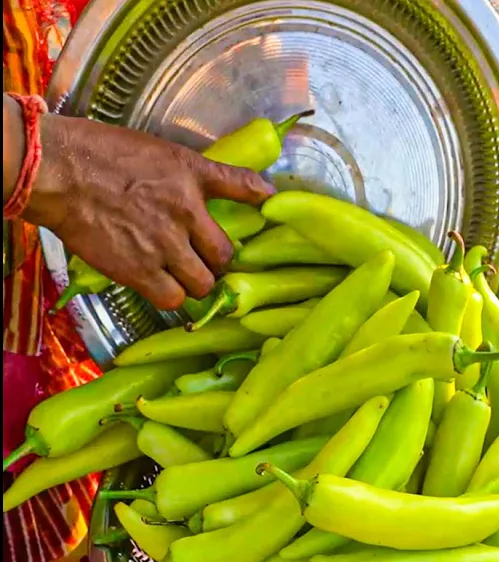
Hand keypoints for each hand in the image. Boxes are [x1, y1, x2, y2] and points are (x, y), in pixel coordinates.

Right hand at [23, 113, 274, 309]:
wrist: (59, 173)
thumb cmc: (108, 155)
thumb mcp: (171, 153)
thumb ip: (219, 175)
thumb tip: (268, 190)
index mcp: (193, 185)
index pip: (247, 195)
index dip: (247, 213)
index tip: (241, 230)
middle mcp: (184, 220)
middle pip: (224, 258)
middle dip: (216, 262)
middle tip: (202, 259)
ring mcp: (162, 249)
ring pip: (201, 286)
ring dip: (195, 283)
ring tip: (182, 275)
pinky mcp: (137, 272)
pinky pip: (170, 299)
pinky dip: (170, 295)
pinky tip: (160, 283)